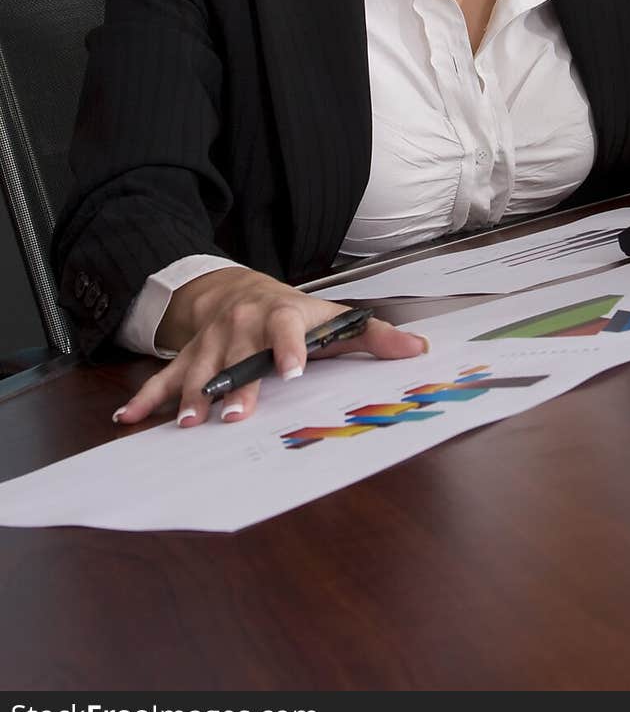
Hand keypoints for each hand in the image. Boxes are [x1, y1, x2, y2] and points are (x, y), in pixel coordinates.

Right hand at [111, 268, 427, 428]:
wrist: (240, 288)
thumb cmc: (296, 313)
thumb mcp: (335, 319)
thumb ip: (375, 335)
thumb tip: (418, 349)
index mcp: (282, 314)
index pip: (287, 328)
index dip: (290, 348)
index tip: (293, 370)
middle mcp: (243, 325)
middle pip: (239, 355)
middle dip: (236, 384)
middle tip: (235, 414)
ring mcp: (212, 339)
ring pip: (200, 367)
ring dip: (191, 394)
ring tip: (186, 423)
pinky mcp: (189, 352)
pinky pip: (164, 374)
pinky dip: (146, 396)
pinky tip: (129, 418)